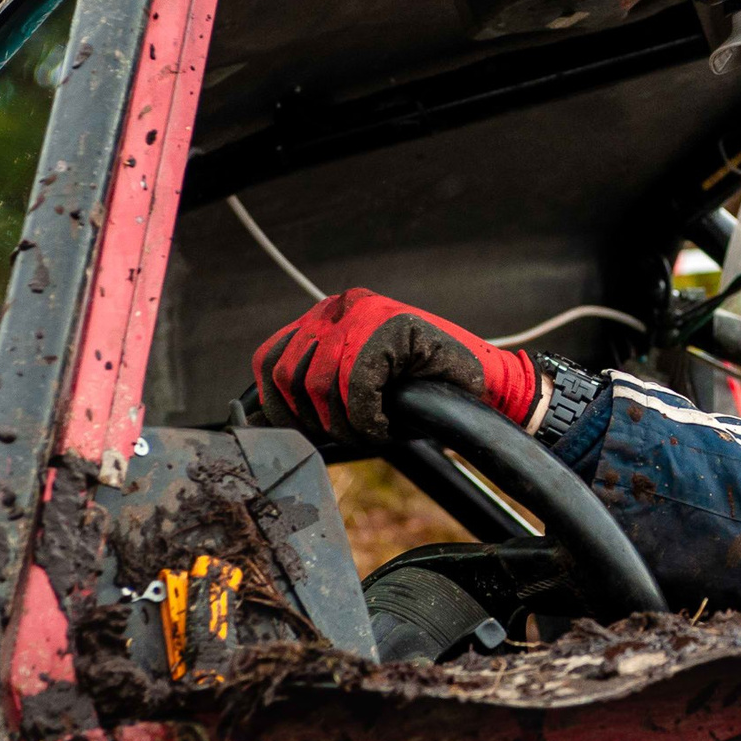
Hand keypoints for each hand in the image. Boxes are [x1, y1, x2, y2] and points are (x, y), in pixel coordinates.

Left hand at [251, 289, 538, 447]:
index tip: (302, 431)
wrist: (486, 386)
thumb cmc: (422, 393)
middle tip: (350, 434)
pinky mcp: (392, 326)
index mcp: (326, 318)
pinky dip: (368, 417)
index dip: (277, 406)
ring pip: (318, 381)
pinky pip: (357, 384)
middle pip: (285, 373)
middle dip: (312, 419)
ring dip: (343, 422)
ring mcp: (366, 312)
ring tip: (372, 430)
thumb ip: (311, 392)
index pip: (269, 359)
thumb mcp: (353, 387)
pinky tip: (388, 425)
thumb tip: (254, 423)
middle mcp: (340, 306)